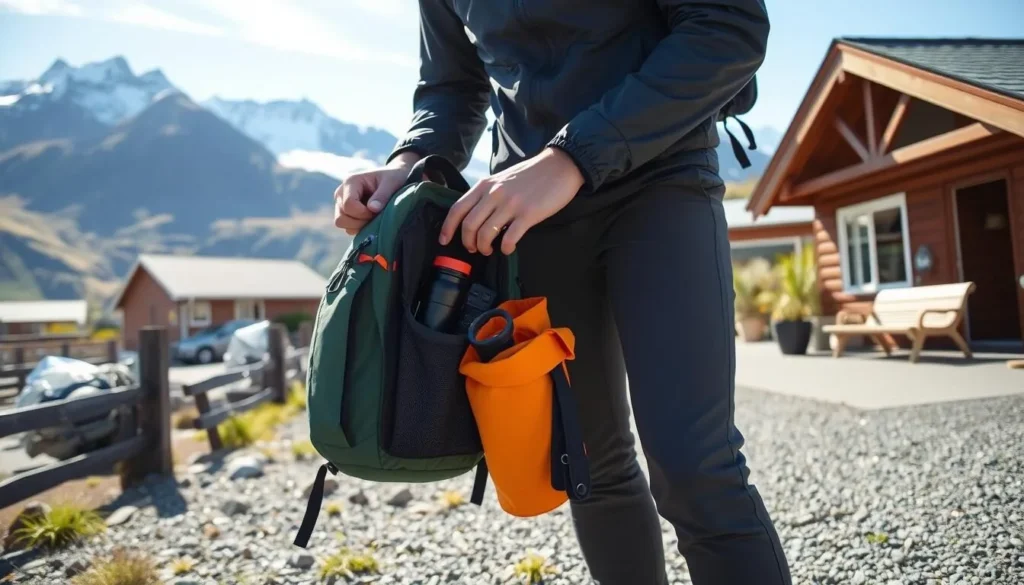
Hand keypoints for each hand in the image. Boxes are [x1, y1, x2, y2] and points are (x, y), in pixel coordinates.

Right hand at [334, 151, 420, 234]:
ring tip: (373, 217)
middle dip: (360, 221)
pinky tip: (370, 220)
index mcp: (350, 181)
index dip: (363, 213)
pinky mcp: (345, 213)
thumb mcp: (391, 183)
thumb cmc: (393, 177)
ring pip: (341, 223)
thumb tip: (372, 209)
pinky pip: (347, 227)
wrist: (393, 178)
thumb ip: (382, 195)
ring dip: (359, 225)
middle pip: (341, 217)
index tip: (377, 211)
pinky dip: (359, 228)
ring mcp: (341, 203)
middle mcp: (341, 193)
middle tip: (375, 215)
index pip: (348, 205)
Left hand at [439, 147, 583, 255]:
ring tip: (489, 250)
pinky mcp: (528, 214)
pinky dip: (505, 248)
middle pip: (468, 225)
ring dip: (484, 248)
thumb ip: (487, 194)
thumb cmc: (530, 175)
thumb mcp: (501, 179)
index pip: (457, 209)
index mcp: (485, 185)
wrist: (559, 166)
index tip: (444, 241)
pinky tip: (508, 248)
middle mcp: (494, 194)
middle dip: (467, 243)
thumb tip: (475, 215)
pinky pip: (509, 238)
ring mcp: (511, 204)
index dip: (447, 228)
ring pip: (486, 234)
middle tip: (474, 249)